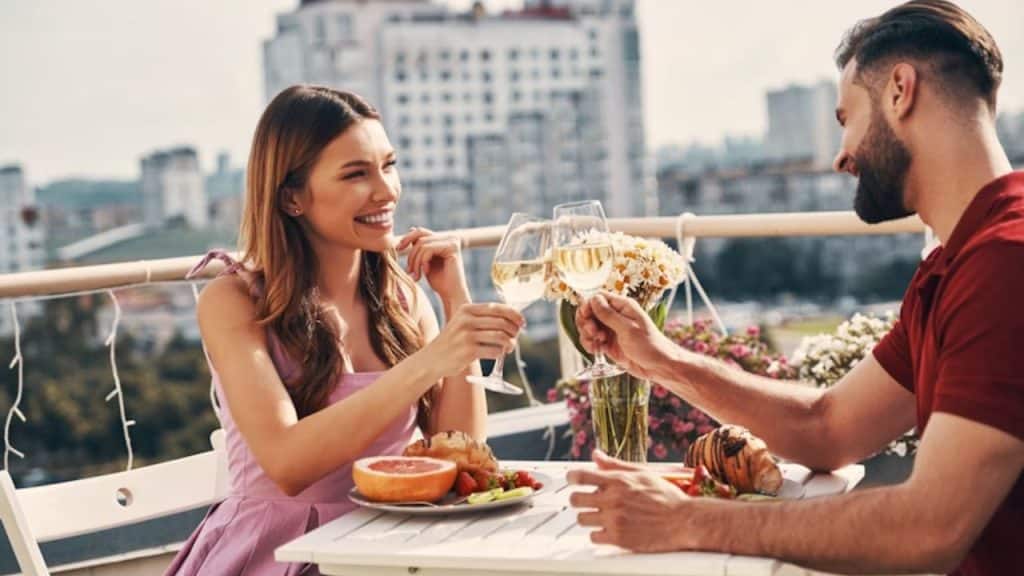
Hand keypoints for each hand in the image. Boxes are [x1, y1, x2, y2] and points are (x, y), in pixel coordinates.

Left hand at [396, 227, 469, 302]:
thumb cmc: (439, 281)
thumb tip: (412, 228)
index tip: (398, 249)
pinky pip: (428, 249)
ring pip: (422, 244)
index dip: (407, 238)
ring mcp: (452, 241)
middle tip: (408, 270)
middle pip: (420, 235)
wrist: (451, 295)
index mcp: (444, 239)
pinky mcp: (452, 247)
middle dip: (410, 253)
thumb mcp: (425, 260)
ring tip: (416, 275)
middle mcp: (450, 237)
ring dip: (415, 261)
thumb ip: (420, 246)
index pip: (420, 232)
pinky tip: (426, 273)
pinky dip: (423, 262)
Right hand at [425, 303, 524, 377]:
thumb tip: (513, 319)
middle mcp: (466, 320)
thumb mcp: (463, 322)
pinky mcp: (469, 351)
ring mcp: (467, 336)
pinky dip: (501, 353)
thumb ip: (483, 317)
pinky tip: (499, 354)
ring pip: (501, 337)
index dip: (514, 314)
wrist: (434, 358)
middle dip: (513, 330)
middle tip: (515, 337)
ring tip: (509, 347)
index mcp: (467, 309)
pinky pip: (495, 351)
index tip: (522, 322)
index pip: (497, 308)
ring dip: (510, 343)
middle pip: (502, 322)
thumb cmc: (454, 340)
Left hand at [567, 450, 700, 551]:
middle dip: (578, 500)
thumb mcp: (641, 474)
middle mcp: (613, 499)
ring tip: (599, 516)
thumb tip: (596, 455)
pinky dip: (598, 534)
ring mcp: (615, 520)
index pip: (581, 476)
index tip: (572, 481)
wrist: (683, 520)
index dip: (571, 478)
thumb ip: (615, 465)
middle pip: (575, 499)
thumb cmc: (664, 496)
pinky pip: (593, 537)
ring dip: (588, 517)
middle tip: (585, 502)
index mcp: (618, 481)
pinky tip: (607, 530)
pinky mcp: (619, 539)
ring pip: (582, 519)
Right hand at [575, 291, 676, 380]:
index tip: (586, 317)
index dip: (588, 306)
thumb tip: (593, 299)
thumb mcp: (628, 329)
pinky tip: (596, 350)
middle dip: (586, 322)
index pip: (598, 298)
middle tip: (594, 333)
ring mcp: (611, 330)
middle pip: (590, 312)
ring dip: (587, 335)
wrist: (658, 366)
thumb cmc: (649, 345)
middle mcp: (616, 316)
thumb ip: (609, 315)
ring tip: (597, 343)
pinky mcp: (609, 344)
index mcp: (623, 307)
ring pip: (589, 327)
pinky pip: (592, 340)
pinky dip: (590, 344)